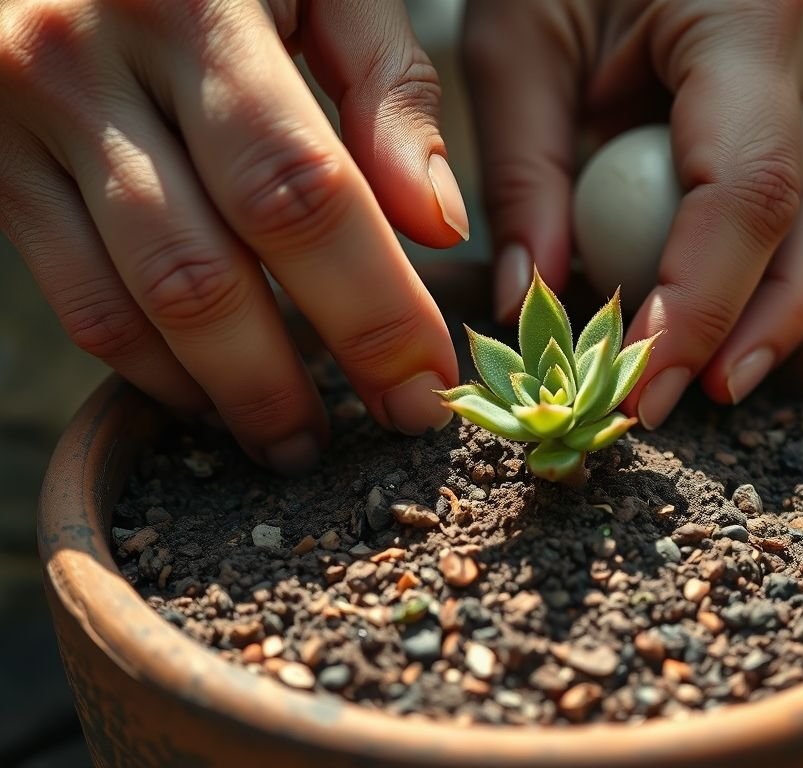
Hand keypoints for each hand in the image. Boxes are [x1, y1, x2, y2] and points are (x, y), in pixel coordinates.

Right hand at [0, 0, 468, 473]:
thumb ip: (386, 87)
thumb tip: (440, 228)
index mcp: (198, 2)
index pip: (303, 193)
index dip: (373, 307)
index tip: (426, 384)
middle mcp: (91, 58)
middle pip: (211, 271)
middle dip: (297, 378)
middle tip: (374, 427)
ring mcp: (23, 114)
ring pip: (135, 305)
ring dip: (225, 392)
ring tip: (292, 437)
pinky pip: (74, 299)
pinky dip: (148, 366)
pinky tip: (208, 391)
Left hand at [463, 0, 802, 426]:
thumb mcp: (514, 45)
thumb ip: (524, 175)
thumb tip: (529, 305)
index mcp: (745, 21)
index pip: (746, 191)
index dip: (699, 302)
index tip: (639, 380)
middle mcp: (802, 59)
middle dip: (751, 329)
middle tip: (678, 404)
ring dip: (765, 316)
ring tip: (707, 384)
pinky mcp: (786, 115)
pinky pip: (787, 212)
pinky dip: (749, 277)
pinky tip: (706, 327)